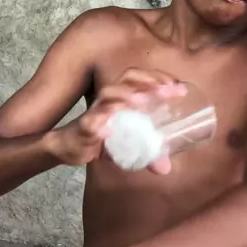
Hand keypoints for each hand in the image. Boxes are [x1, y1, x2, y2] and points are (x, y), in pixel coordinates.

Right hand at [46, 68, 184, 170]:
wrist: (67, 147)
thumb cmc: (99, 139)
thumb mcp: (127, 146)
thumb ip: (147, 154)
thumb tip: (165, 168)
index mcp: (122, 98)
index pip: (141, 79)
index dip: (160, 78)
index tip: (179, 87)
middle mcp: (109, 99)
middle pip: (127, 78)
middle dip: (149, 81)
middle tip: (167, 92)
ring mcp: (96, 111)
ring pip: (109, 95)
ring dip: (126, 96)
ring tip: (143, 102)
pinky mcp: (83, 128)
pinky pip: (90, 123)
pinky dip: (99, 123)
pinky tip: (109, 129)